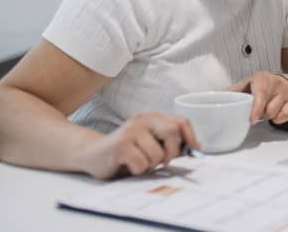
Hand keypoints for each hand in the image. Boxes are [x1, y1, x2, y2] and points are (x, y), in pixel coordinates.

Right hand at [79, 112, 198, 179]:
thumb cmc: (127, 152)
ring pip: (158, 154)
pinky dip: (139, 170)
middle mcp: (143, 120)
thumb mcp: (151, 143)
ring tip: (140, 162)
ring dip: (151, 165)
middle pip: (172, 132)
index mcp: (153, 118)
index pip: (181, 122)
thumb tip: (196, 148)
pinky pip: (142, 163)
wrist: (92, 154)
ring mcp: (131, 131)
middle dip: (171, 152)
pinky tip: (129, 165)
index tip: (191, 150)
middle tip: (162, 161)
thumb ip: (170, 142)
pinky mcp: (120, 145)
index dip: (190, 137)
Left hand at [227, 71, 287, 123]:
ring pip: (276, 113)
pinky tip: (274, 115)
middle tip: (254, 114)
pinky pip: (287, 115)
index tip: (252, 119)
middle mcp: (275, 84)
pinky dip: (279, 119)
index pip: (262, 93)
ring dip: (268, 117)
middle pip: (269, 107)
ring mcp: (285, 94)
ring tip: (263, 112)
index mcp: (262, 78)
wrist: (281, 82)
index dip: (257, 108)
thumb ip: (232, 91)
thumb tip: (216, 97)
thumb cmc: (260, 84)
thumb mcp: (245, 84)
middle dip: (261, 114)